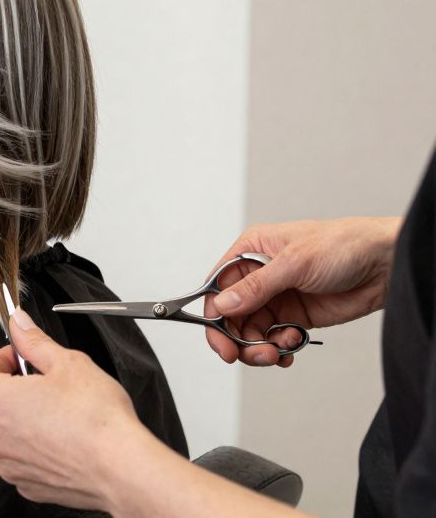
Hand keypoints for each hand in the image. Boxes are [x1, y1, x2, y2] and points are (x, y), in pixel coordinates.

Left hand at [0, 310, 151, 510]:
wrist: (121, 468)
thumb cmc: (96, 419)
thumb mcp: (67, 363)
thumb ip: (34, 341)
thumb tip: (19, 325)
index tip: (20, 359)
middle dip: (14, 388)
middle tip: (47, 383)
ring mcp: (8, 464)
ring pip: (7, 433)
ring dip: (25, 420)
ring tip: (60, 414)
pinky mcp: (27, 485)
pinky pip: (22, 459)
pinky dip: (37, 448)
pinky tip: (64, 440)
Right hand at [205, 217, 398, 366]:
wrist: (385, 264)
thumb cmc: (343, 245)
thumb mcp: (295, 263)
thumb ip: (256, 287)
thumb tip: (223, 305)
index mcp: (250, 252)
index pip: (218, 288)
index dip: (215, 317)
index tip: (222, 343)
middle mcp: (258, 276)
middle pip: (231, 315)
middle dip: (238, 338)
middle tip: (252, 355)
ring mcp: (277, 297)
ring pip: (251, 331)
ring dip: (260, 346)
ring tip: (278, 352)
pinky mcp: (295, 316)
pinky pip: (274, 338)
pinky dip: (278, 349)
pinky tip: (290, 348)